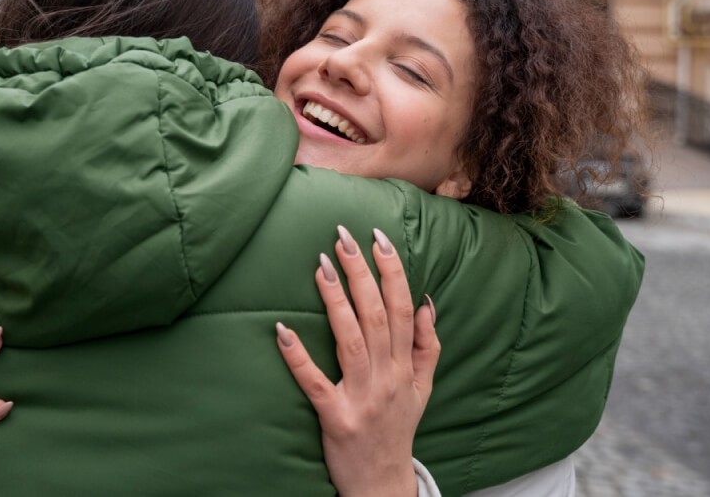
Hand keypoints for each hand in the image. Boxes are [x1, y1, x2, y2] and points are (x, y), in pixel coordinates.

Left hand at [276, 226, 439, 496]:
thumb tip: (426, 302)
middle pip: (375, 316)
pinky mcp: (334, 417)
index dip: (392, 270)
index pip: (402, 308)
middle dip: (360, 273)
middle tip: (343, 237)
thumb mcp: (422, 389)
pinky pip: (314, 383)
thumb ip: (426, 346)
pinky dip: (298, 357)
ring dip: (335, 301)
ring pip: (350, 340)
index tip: (378, 238)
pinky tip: (283, 330)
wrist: (382, 483)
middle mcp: (387, 377)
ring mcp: (361, 397)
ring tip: (320, 266)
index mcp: (405, 365)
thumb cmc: (398, 429)